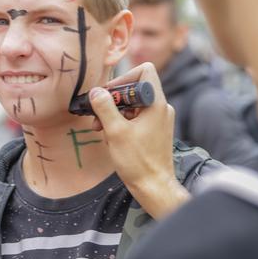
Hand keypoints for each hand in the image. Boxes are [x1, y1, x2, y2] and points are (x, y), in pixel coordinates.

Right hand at [90, 62, 189, 219]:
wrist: (154, 187)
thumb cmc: (138, 162)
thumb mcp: (115, 132)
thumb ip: (105, 108)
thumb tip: (96, 91)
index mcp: (156, 103)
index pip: (145, 70)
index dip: (124, 77)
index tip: (109, 93)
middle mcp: (161, 107)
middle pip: (135, 87)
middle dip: (114, 98)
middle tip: (97, 113)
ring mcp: (159, 119)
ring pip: (133, 103)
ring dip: (114, 112)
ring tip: (99, 127)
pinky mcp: (155, 130)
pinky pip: (137, 116)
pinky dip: (122, 121)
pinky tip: (110, 135)